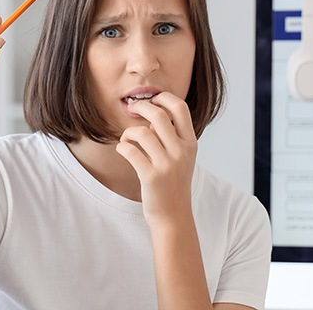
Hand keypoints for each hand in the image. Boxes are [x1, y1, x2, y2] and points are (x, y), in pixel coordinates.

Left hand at [116, 92, 197, 226]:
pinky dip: (122, 146)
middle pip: (158, 115)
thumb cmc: (174, 182)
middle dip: (141, 107)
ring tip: (127, 138)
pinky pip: (130, 150)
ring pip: (141, 132)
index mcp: (190, 143)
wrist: (173, 215)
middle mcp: (181, 152)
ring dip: (128, 131)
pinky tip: (123, 150)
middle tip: (133, 109)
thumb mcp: (183, 157)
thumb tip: (152, 111)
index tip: (152, 99)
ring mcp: (167, 165)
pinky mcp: (151, 176)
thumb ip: (172, 135)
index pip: (180, 108)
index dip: (164, 98)